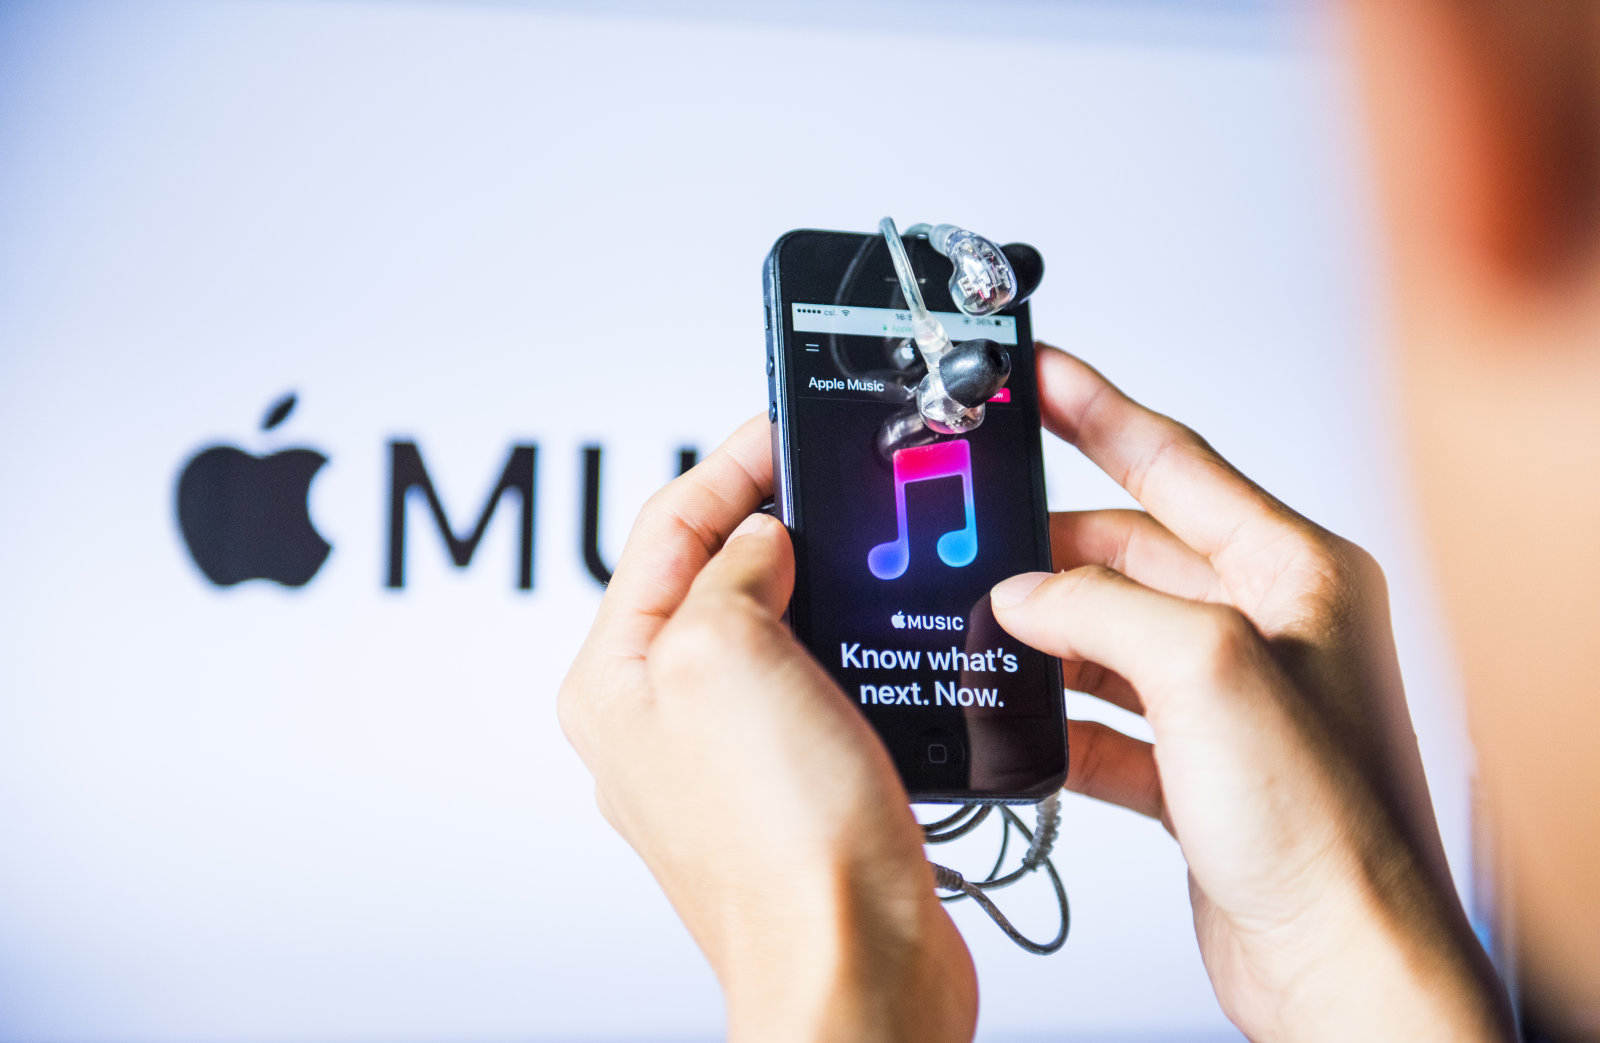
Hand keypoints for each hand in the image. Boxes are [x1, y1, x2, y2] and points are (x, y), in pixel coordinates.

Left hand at [558, 417, 975, 1042]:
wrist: (855, 965)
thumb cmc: (781, 846)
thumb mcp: (727, 653)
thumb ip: (730, 567)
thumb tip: (759, 537)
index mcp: (616, 680)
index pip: (665, 530)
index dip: (730, 466)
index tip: (786, 428)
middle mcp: (661, 719)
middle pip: (711, 577)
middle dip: (772, 522)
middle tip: (832, 484)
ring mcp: (726, 757)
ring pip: (768, 631)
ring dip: (816, 585)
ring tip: (866, 556)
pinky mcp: (791, 788)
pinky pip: (814, 689)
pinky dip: (847, 650)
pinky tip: (883, 640)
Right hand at [991, 345, 1513, 1040]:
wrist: (1341, 964)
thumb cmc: (1328, 828)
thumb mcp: (1206, 672)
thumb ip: (1103, 608)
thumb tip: (1026, 594)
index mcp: (1296, 574)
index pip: (1177, 462)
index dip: (1097, 410)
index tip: (1037, 374)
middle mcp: (1269, 628)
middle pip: (1133, 553)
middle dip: (1053, 549)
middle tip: (978, 539)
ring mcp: (1232, 701)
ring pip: (1112, 638)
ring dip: (1049, 640)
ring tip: (985, 632)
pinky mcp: (1199, 769)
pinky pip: (1111, 721)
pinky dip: (1060, 721)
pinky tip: (1019, 726)